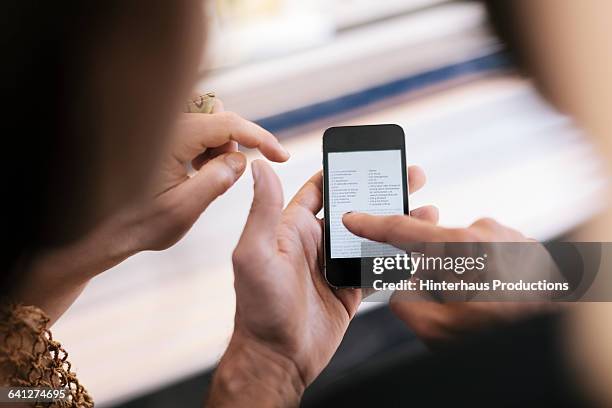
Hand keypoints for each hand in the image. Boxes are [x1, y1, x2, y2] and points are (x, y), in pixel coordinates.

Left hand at [12, 101, 288, 322]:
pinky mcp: (158, 136)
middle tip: (228, 178)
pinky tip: (194, 174)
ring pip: (208, 124)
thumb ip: (218, 180)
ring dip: (218, 149)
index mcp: (172, 137)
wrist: (97, 231)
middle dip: (235, 146)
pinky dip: (204, 150)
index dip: (260, 138)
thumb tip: (240, 160)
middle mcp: (166, 125)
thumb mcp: (184, 208)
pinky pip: (194, 132)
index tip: (282, 156)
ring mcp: (160, 128)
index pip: (229, 124)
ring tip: (204, 181)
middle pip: (220, 119)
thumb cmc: (135, 224)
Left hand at [207, 162, 435, 406]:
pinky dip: (398, 255)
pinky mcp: (349, 288)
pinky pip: (377, 265)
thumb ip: (262, 211)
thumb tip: (258, 167)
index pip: (320, 189)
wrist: (277, 358)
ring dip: (397, 221)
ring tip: (426, 210)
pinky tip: (419, 246)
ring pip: (371, 235)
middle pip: (354, 208)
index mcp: (293, 228)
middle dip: (381, 191)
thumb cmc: (259, 308)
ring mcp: (334, 265)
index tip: (368, 156)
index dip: (341, 170)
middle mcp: (316, 243)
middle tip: (411, 176)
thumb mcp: (255, 253)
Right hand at [342, 215, 559, 347]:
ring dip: (463, 272)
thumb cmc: (505, 333)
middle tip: (454, 300)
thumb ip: (405, 303)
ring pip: (463, 250)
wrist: (560, 332)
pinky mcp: (522, 239)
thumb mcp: (440, 331)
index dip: (371, 225)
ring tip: (486, 301)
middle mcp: (484, 231)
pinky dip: (485, 269)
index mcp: (459, 248)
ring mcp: (507, 233)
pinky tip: (499, 292)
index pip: (402, 229)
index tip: (353, 218)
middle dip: (435, 271)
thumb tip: (403, 286)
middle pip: (435, 245)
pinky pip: (488, 250)